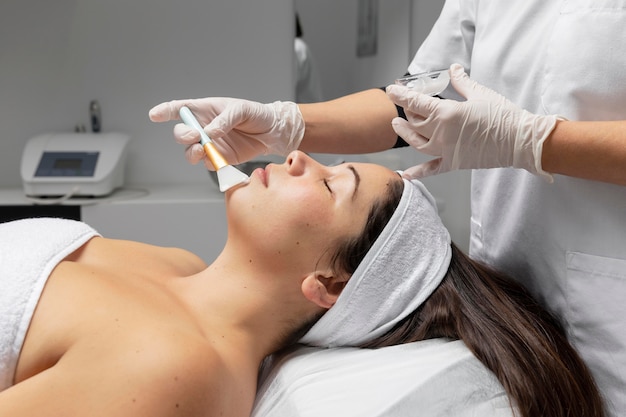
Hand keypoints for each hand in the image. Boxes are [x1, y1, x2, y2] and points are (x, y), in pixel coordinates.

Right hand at [149, 97, 304, 168]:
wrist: (272, 132)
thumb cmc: (256, 114)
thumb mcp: (242, 110)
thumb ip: (225, 120)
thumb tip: (210, 133)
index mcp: (206, 110)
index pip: (180, 109)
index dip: (165, 111)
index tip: (154, 115)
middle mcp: (204, 127)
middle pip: (182, 133)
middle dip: (183, 135)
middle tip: (194, 135)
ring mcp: (211, 144)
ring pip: (191, 151)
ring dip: (192, 152)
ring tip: (202, 150)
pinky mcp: (220, 158)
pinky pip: (208, 163)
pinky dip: (209, 163)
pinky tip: (216, 160)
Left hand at [386, 64, 560, 180]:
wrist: (520, 141)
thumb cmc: (503, 116)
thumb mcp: (480, 93)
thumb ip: (461, 82)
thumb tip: (454, 69)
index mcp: (446, 114)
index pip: (416, 103)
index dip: (401, 95)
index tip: (391, 90)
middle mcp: (441, 134)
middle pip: (415, 122)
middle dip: (407, 111)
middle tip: (405, 105)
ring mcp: (446, 150)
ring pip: (417, 143)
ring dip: (405, 134)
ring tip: (398, 125)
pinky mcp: (454, 163)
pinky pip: (432, 169)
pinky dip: (418, 172)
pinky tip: (406, 174)